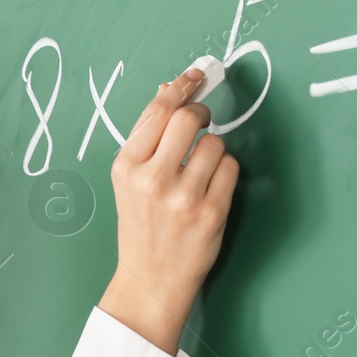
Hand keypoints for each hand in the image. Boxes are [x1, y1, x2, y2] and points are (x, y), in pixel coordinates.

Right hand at [98, 65, 237, 355]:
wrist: (150, 280)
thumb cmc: (142, 227)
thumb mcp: (129, 181)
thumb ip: (147, 140)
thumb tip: (169, 90)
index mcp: (126, 167)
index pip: (157, 110)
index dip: (180, 86)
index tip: (194, 76)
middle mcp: (152, 180)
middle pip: (188, 118)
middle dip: (200, 113)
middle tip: (201, 121)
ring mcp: (182, 197)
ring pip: (214, 143)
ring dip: (213, 149)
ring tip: (201, 170)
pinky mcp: (210, 212)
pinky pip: (231, 168)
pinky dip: (226, 172)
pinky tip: (211, 188)